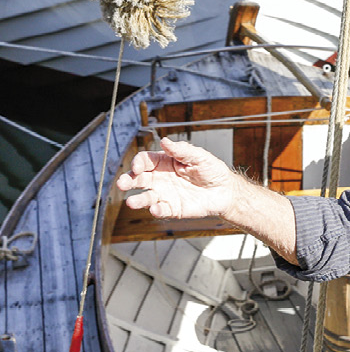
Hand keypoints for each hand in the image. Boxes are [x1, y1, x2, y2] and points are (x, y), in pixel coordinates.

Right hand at [116, 136, 237, 219]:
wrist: (225, 190)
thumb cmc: (212, 170)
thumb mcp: (199, 156)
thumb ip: (181, 150)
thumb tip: (164, 141)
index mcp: (164, 163)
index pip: (145, 161)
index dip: (138, 163)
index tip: (138, 167)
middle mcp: (160, 179)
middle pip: (138, 179)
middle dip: (128, 180)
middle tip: (122, 183)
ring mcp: (165, 194)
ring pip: (145, 197)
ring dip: (137, 200)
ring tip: (132, 202)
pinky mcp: (172, 208)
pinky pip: (161, 210)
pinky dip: (157, 210)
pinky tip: (156, 209)